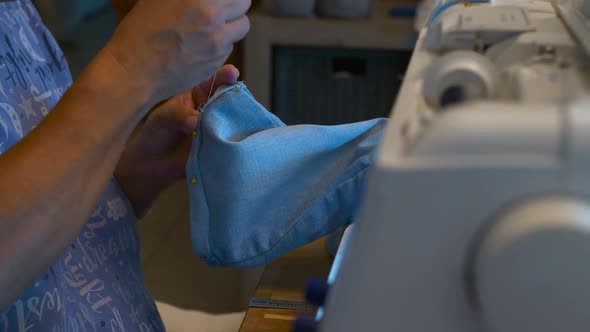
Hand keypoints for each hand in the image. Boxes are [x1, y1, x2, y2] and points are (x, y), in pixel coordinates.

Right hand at [105, 0, 249, 105]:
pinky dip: (223, 42)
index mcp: (202, 0)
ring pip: (242, 26)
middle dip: (234, 3)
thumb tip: (200, 0)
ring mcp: (219, 42)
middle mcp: (214, 19)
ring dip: (232, 23)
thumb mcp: (159, 0)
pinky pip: (230, 46)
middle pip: (243, 4)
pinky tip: (203, 42)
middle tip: (221, 6)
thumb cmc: (140, 31)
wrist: (135, 71)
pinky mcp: (217, 62)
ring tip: (214, 24)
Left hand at [114, 65, 239, 217]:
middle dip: (236, 99)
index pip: (213, 83)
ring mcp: (217, 129)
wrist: (152, 165)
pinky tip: (241, 140)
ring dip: (239, 121)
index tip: (232, 73)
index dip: (224, 76)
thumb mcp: (164, 118)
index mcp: (198, 96)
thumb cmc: (156, 134)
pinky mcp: (220, 148)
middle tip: (239, 100)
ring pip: (234, 122)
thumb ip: (179, 116)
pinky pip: (232, 143)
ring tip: (241, 120)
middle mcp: (212, 111)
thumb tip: (195, 121)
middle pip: (230, 101)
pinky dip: (236, 142)